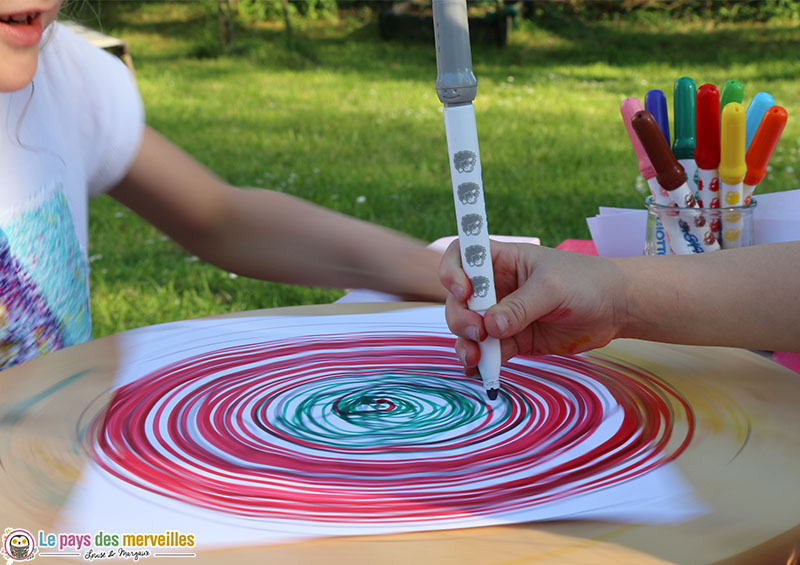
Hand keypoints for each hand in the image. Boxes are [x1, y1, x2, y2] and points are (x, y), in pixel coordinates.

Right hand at [439, 241, 626, 371]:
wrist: (615, 308)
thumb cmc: (586, 282)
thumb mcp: (552, 288)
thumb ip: (520, 307)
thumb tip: (490, 326)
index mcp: (503, 261)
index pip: (463, 256)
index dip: (453, 272)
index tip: (464, 291)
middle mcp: (497, 287)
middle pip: (459, 300)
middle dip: (460, 317)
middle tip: (477, 332)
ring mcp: (503, 315)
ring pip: (469, 329)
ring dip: (466, 343)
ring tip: (475, 357)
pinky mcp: (513, 340)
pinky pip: (489, 352)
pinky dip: (481, 362)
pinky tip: (481, 371)